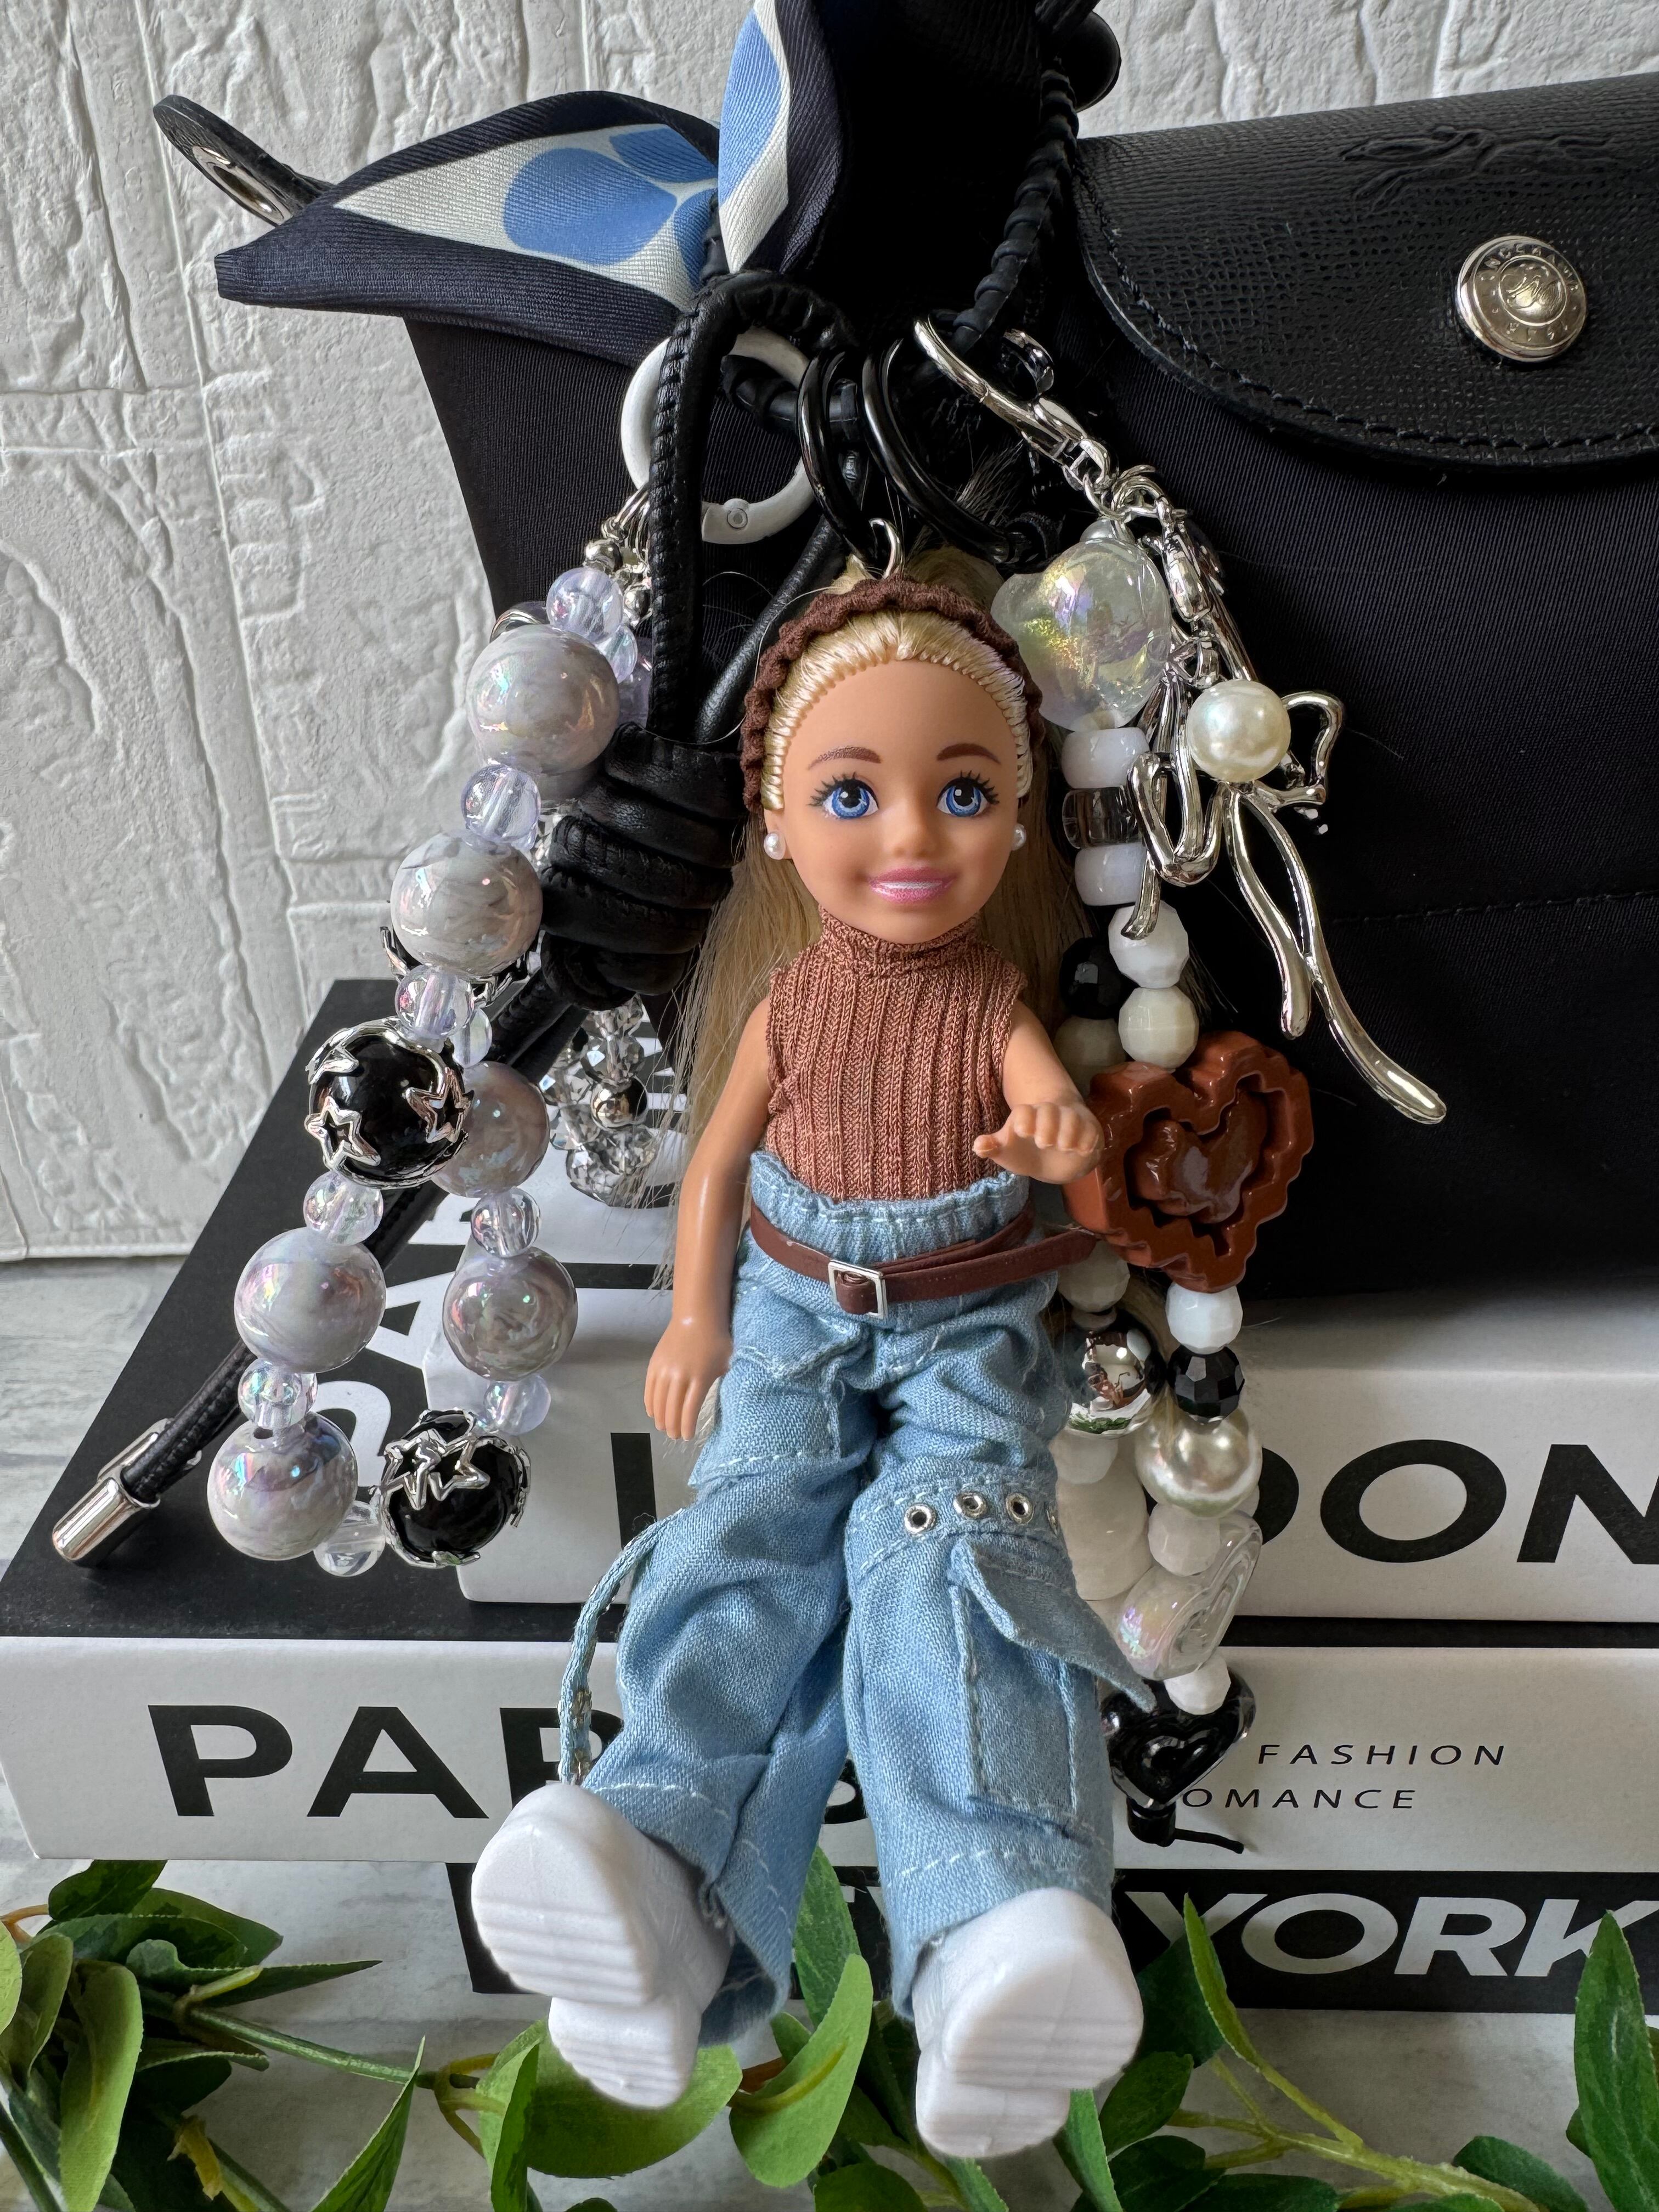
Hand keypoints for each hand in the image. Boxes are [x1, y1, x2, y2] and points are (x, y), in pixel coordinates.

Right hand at [645, 1315, 732, 1439]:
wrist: (696, 1317)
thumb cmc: (717, 1341)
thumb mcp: (728, 1363)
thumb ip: (726, 1383)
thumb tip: (730, 1402)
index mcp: (700, 1378)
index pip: (689, 1411)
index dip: (686, 1427)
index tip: (687, 1437)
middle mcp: (679, 1376)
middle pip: (672, 1409)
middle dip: (673, 1427)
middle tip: (675, 1436)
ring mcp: (664, 1370)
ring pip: (658, 1402)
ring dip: (660, 1418)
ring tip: (664, 1428)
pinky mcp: (654, 1364)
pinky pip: (649, 1389)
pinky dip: (650, 1404)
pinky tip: (653, 1413)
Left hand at [974, 1100, 1102, 1184]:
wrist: (1054, 1159)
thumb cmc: (1026, 1152)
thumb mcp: (1008, 1152)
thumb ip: (994, 1148)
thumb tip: (978, 1147)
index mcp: (1026, 1117)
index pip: (1024, 1112)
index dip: (1024, 1119)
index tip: (1022, 1131)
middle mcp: (1049, 1115)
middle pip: (1049, 1111)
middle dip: (1047, 1125)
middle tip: (1044, 1143)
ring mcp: (1070, 1121)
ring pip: (1071, 1117)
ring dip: (1068, 1131)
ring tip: (1064, 1147)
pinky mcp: (1088, 1130)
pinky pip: (1091, 1130)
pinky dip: (1088, 1139)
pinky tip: (1084, 1150)